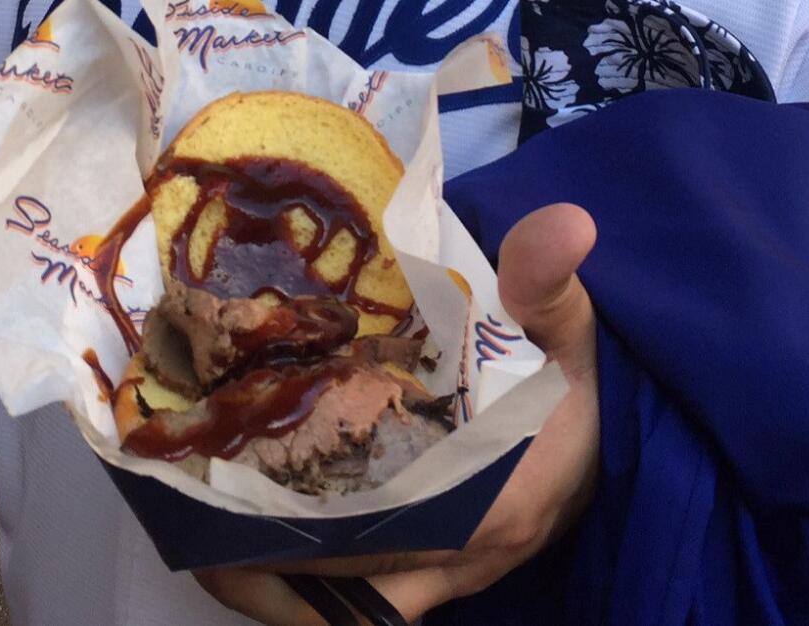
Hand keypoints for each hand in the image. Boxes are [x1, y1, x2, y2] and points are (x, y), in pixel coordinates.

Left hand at [195, 204, 600, 624]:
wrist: (616, 437)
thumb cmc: (580, 386)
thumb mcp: (570, 329)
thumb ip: (547, 281)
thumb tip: (563, 221)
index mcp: (490, 502)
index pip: (370, 539)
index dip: (288, 540)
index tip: (218, 507)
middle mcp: (465, 555)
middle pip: (344, 587)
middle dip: (264, 564)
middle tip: (192, 515)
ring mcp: (457, 574)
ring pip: (353, 608)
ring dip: (285, 584)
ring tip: (212, 542)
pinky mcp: (449, 574)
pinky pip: (376, 605)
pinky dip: (322, 591)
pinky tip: (272, 549)